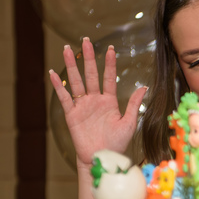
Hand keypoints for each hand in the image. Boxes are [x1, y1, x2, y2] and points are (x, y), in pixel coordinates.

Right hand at [48, 37, 148, 169]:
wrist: (101, 158)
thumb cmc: (117, 143)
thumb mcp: (129, 123)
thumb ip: (134, 104)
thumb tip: (145, 86)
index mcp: (109, 101)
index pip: (108, 78)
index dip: (109, 64)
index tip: (110, 49)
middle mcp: (95, 100)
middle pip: (90, 74)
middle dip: (88, 57)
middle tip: (86, 40)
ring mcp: (82, 106)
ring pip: (76, 81)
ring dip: (72, 66)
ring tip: (67, 50)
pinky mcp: (71, 114)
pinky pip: (64, 97)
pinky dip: (58, 85)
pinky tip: (53, 73)